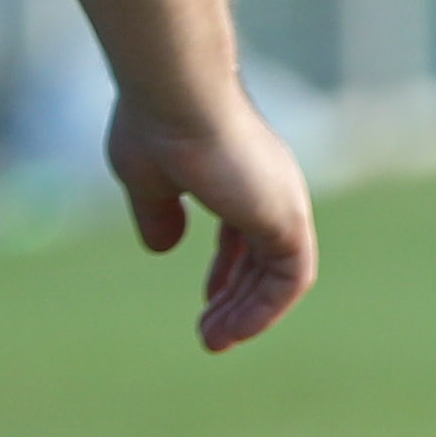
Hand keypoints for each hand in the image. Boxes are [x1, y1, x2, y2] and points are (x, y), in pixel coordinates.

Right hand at [110, 87, 319, 352]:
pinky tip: (235, 329)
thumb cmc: (154, 124)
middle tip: (212, 334)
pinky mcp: (288, 219)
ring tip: (215, 341)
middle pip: (264, 258)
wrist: (174, 95)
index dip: (228, 269)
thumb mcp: (145, 179)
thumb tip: (160, 248)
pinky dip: (265, 308)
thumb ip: (157, 213)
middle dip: (238, 299)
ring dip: (249, 313)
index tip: (208, 298)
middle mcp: (271, 188)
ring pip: (280, 275)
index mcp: (242, 174)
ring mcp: (283, 202)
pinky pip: (290, 280)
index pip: (246, 233)